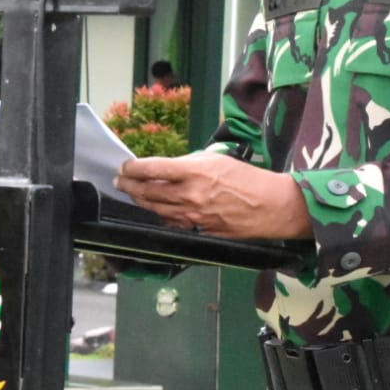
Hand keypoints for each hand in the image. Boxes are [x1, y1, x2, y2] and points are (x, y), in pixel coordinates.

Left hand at [114, 152, 311, 239]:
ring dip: (140, 201)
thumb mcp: (216, 159)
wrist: (269, 206)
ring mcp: (192, 216)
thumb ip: (189, 164)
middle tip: (120, 181)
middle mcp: (189, 195)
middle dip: (129, 186)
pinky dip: (160, 215)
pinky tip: (155, 211)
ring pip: (156, 209)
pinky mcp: (198, 230)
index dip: (133, 168)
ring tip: (132, 194)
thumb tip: (169, 169)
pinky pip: (172, 223)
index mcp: (193, 172)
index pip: (152, 169)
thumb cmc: (246, 177)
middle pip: (148, 192)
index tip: (125, 166)